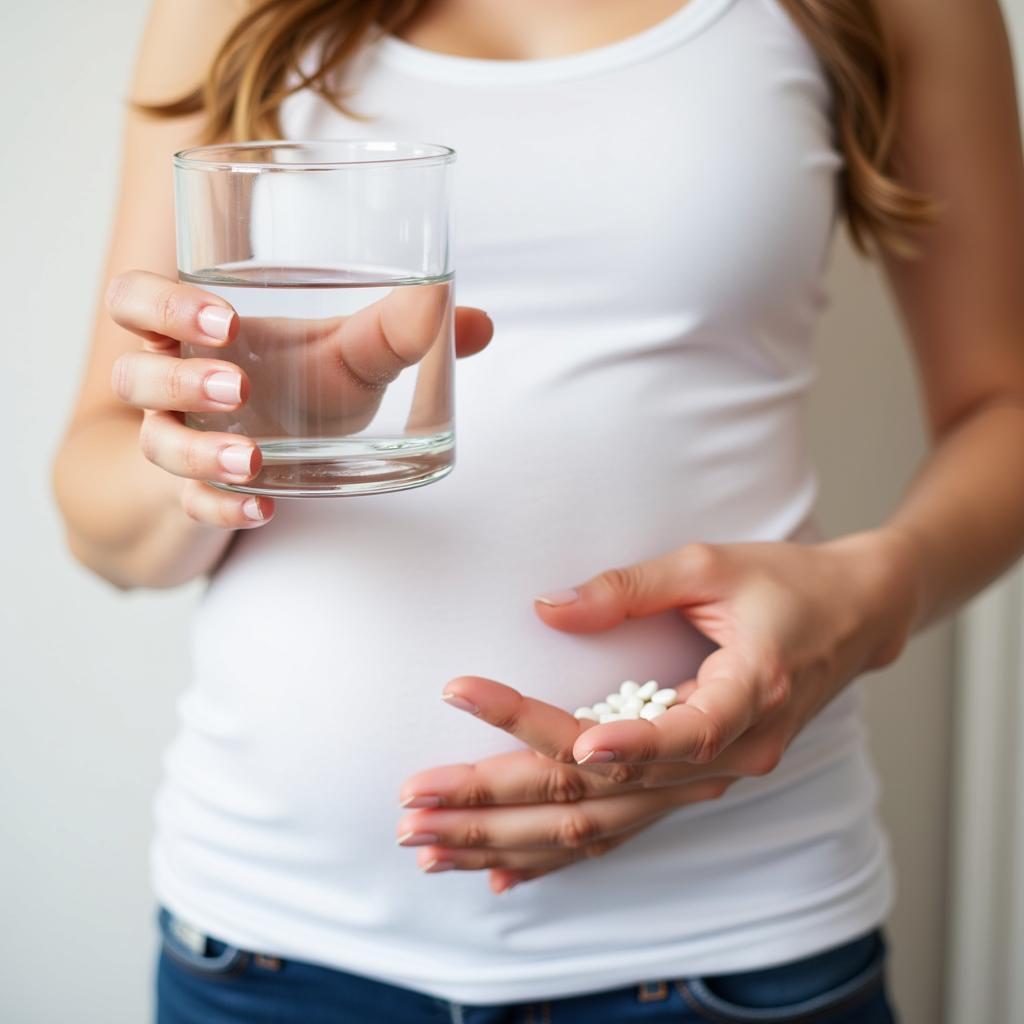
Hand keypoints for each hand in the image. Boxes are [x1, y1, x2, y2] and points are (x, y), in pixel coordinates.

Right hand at [106, 270, 492, 528]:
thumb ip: (401, 336)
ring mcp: (179, 444)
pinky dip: (225, 509)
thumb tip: (479, 321)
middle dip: (178, 378)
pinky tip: (265, 510)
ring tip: (256, 459)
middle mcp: (175, 387)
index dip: (164, 304)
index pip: (137, 301)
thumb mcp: (343, 361)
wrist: (258, 466)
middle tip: (239, 386)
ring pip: (155, 443)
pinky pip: (190, 505)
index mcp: (198, 334)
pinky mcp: (193, 496)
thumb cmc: (295, 393)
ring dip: (201, 451)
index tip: (226, 321)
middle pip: (132, 372)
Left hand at [397, 528, 920, 893]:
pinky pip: (618, 831)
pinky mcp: (688, 785)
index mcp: (745, 698)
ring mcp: (707, 782)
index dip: (614, 739)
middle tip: (418, 796)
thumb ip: (628, 589)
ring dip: (510, 839)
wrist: (851, 619)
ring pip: (600, 828)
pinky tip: (497, 875)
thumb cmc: (785, 585)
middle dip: (503, 797)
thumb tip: (546, 609)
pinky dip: (555, 857)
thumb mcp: (711, 565)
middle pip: (605, 793)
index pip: (672, 735)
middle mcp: (727, 758)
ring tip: (429, 841)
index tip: (539, 727)